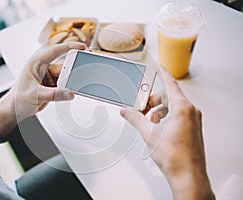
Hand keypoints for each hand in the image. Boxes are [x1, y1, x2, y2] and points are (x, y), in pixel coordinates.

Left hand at [13, 42, 85, 120]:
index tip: (82, 47)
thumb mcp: (35, 95)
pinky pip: (64, 85)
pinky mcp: (52, 86)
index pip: (54, 51)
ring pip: (65, 77)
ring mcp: (48, 77)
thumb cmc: (17, 99)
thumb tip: (70, 93)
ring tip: (72, 90)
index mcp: (36, 63)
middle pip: (63, 67)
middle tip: (78, 80)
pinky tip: (69, 93)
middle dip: (71, 73)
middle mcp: (43, 68)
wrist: (14, 110)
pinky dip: (68, 89)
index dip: (69, 47)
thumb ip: (53, 94)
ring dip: (70, 83)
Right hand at [120, 65, 214, 199]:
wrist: (187, 176)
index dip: (162, 72)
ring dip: (157, 111)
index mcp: (182, 108)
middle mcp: (190, 112)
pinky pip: (176, 116)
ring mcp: (192, 120)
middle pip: (168, 97)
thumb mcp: (149, 133)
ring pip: (171, 107)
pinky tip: (156, 129)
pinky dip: (164, 118)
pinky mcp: (191, 128)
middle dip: (153, 100)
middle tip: (140, 106)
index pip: (170, 83)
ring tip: (147, 122)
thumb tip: (126, 111)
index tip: (157, 66)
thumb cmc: (176, 157)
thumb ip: (135, 118)